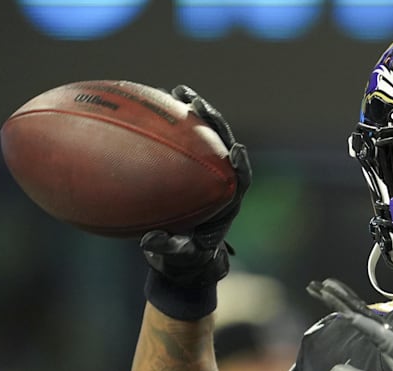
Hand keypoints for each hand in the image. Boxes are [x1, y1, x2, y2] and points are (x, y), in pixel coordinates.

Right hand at [141, 85, 251, 287]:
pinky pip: (181, 138)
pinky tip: (150, 102)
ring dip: (194, 113)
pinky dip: (168, 122)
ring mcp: (205, 168)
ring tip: (178, 91)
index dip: (240, 163)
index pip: (242, 178)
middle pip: (224, 145)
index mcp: (228, 201)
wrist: (183, 256)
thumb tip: (152, 241)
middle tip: (198, 105)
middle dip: (215, 124)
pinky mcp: (188, 162)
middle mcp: (221, 180)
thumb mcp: (178, 257)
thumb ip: (169, 249)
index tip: (235, 150)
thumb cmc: (186, 258)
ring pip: (204, 135)